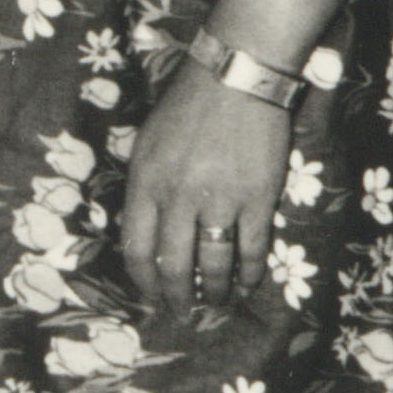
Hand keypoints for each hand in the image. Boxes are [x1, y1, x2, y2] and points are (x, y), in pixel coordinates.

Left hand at [119, 69, 289, 324]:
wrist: (236, 80)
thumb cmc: (187, 107)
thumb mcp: (147, 143)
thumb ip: (145, 186)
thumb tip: (146, 228)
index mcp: (145, 183)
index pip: (135, 248)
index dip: (142, 280)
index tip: (149, 294)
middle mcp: (178, 197)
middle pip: (172, 264)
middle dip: (176, 297)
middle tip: (182, 312)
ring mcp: (219, 200)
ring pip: (213, 264)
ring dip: (215, 291)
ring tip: (217, 302)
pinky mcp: (257, 199)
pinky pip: (251, 249)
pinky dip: (249, 272)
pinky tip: (247, 283)